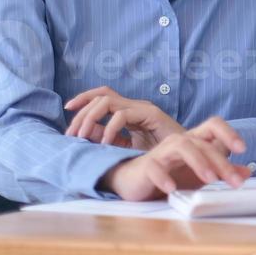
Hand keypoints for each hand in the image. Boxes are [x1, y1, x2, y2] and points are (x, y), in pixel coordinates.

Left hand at [65, 86, 184, 149]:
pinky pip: (122, 115)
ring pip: (107, 101)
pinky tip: (105, 144)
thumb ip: (109, 138)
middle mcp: (136, 106)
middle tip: (71, 133)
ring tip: (82, 136)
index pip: (102, 96)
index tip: (67, 111)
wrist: (188, 158)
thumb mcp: (126, 147)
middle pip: (101, 96)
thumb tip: (86, 133)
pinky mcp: (151, 115)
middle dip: (81, 113)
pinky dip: (109, 128)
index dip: (83, 99)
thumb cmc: (159, 155)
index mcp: (130, 111)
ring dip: (90, 118)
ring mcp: (143, 109)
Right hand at [98, 117, 250, 200]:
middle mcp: (180, 141)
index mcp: (195, 140)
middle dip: (221, 163)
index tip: (243, 149)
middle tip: (235, 182)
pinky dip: (164, 178)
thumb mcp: (201, 175)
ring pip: (183, 147)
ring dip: (199, 163)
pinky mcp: (147, 166)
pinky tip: (172, 189)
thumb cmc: (172, 174)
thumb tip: (247, 171)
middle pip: (203, 144)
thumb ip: (223, 171)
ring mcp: (162, 152)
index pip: (213, 125)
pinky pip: (155, 168)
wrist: (137, 182)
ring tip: (210, 179)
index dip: (229, 133)